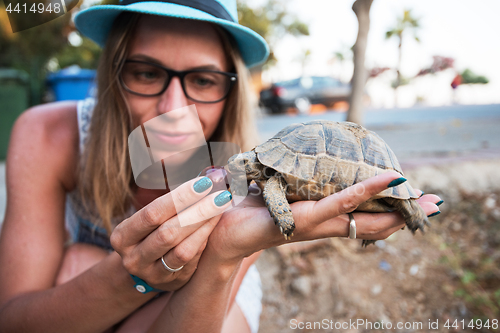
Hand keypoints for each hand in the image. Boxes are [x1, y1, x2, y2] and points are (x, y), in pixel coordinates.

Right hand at [110, 177, 232, 290]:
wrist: (147, 267)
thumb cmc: (152, 231)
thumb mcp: (150, 218)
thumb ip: (171, 202)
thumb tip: (202, 178)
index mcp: (123, 237)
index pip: (152, 213)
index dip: (179, 197)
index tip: (204, 183)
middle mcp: (134, 258)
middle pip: (168, 233)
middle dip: (197, 211)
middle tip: (221, 194)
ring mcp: (152, 275)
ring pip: (182, 250)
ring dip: (205, 226)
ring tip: (221, 206)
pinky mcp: (172, 283)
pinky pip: (192, 261)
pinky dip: (205, 240)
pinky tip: (215, 224)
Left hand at [205, 172, 441, 263]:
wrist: (222, 234)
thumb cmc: (249, 213)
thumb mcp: (278, 196)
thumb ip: (295, 187)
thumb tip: (303, 169)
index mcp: (320, 220)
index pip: (362, 218)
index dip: (390, 212)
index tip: (414, 202)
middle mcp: (323, 225)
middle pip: (371, 222)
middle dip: (403, 213)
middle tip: (435, 205)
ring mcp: (317, 223)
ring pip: (365, 214)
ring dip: (396, 204)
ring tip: (424, 198)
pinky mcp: (306, 218)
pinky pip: (341, 203)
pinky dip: (367, 189)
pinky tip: (390, 178)